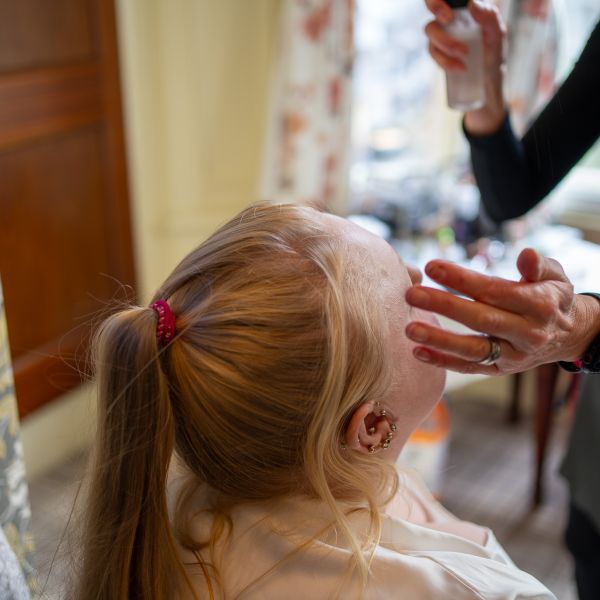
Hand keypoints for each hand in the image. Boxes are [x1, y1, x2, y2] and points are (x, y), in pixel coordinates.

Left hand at [405, 248, 599, 374]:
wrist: (569, 335)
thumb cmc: (552, 297)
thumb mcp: (555, 276)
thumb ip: (539, 265)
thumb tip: (526, 253)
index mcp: (538, 305)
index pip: (494, 291)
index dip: (462, 279)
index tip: (431, 267)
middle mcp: (527, 333)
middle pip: (480, 319)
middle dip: (444, 306)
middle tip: (411, 294)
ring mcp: (513, 355)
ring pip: (472, 349)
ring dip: (439, 340)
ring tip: (409, 329)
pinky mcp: (500, 369)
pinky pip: (469, 367)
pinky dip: (443, 362)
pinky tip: (418, 352)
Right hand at [424, 0, 506, 134]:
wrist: (486, 86)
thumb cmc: (494, 56)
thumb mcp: (497, 36)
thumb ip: (489, 17)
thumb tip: (472, 3)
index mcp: (466, 10)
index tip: (452, 10)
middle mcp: (451, 18)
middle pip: (432, 3)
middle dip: (435, 5)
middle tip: (448, 19)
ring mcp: (442, 34)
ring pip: (430, 28)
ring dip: (445, 42)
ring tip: (464, 54)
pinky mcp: (437, 53)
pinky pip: (432, 51)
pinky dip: (444, 60)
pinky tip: (458, 67)